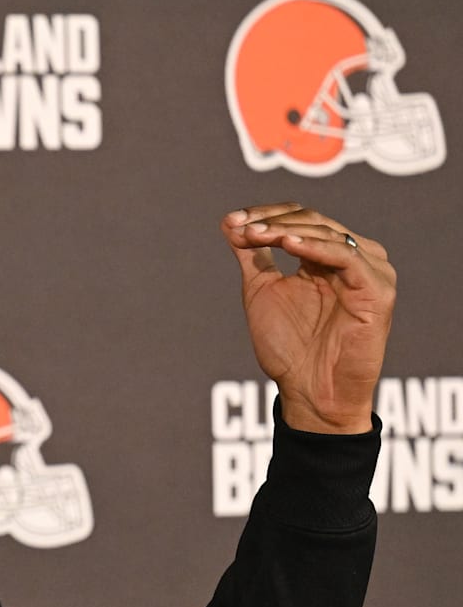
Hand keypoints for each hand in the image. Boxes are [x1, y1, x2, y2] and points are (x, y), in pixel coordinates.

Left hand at [222, 203, 395, 433]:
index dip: (265, 214)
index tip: (231, 221)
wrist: (309, 391)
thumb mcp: (262, 290)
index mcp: (328, 256)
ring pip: (328, 233)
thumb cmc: (289, 348)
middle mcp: (352, 258)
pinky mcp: (377, 290)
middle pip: (313, 220)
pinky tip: (287, 245)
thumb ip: (251, 254)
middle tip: (240, 228)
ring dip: (286, 231)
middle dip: (271, 221)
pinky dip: (315, 247)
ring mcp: (369, 271)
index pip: (300, 218)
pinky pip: (346, 258)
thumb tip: (228, 220)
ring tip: (254, 235)